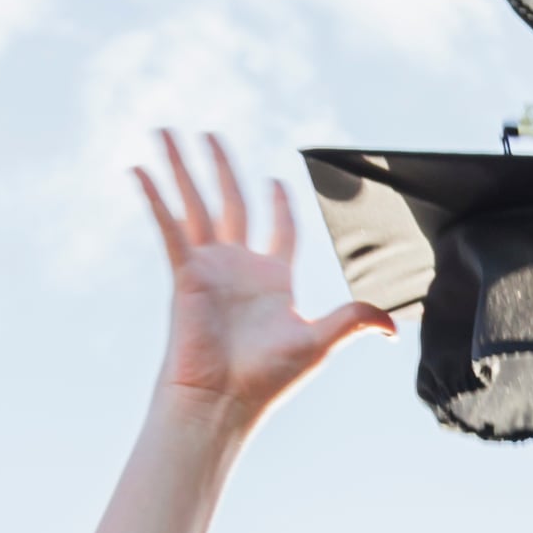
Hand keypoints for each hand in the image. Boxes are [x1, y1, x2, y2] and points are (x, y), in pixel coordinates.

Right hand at [132, 130, 388, 427]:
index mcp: (273, 279)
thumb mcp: (318, 343)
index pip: (278, 229)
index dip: (278, 203)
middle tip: (209, 134)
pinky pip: (169, 227)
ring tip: (166, 132)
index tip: (275, 180)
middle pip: (230, 202)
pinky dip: (155, 198)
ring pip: (195, 204)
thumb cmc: (267, 379)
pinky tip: (140, 170)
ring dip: (181, 167)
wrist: (223, 400)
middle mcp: (239, 266)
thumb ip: (352, 321)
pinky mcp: (184, 273)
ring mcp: (209, 267)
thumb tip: (392, 327)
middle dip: (221, 167)